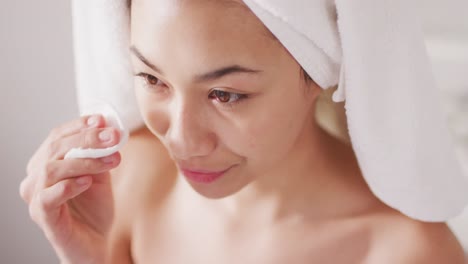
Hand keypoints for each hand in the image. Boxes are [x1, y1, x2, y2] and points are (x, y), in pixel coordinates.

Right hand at [20, 115, 120, 263]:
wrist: (96, 243)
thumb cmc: (94, 209)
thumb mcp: (101, 175)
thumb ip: (100, 153)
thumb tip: (107, 127)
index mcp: (47, 163)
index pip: (58, 136)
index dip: (79, 125)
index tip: (103, 120)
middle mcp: (36, 178)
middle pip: (55, 148)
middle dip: (87, 139)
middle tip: (113, 137)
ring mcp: (36, 198)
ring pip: (51, 169)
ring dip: (84, 161)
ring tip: (111, 160)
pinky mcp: (42, 217)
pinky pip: (47, 198)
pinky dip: (68, 186)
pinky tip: (87, 182)